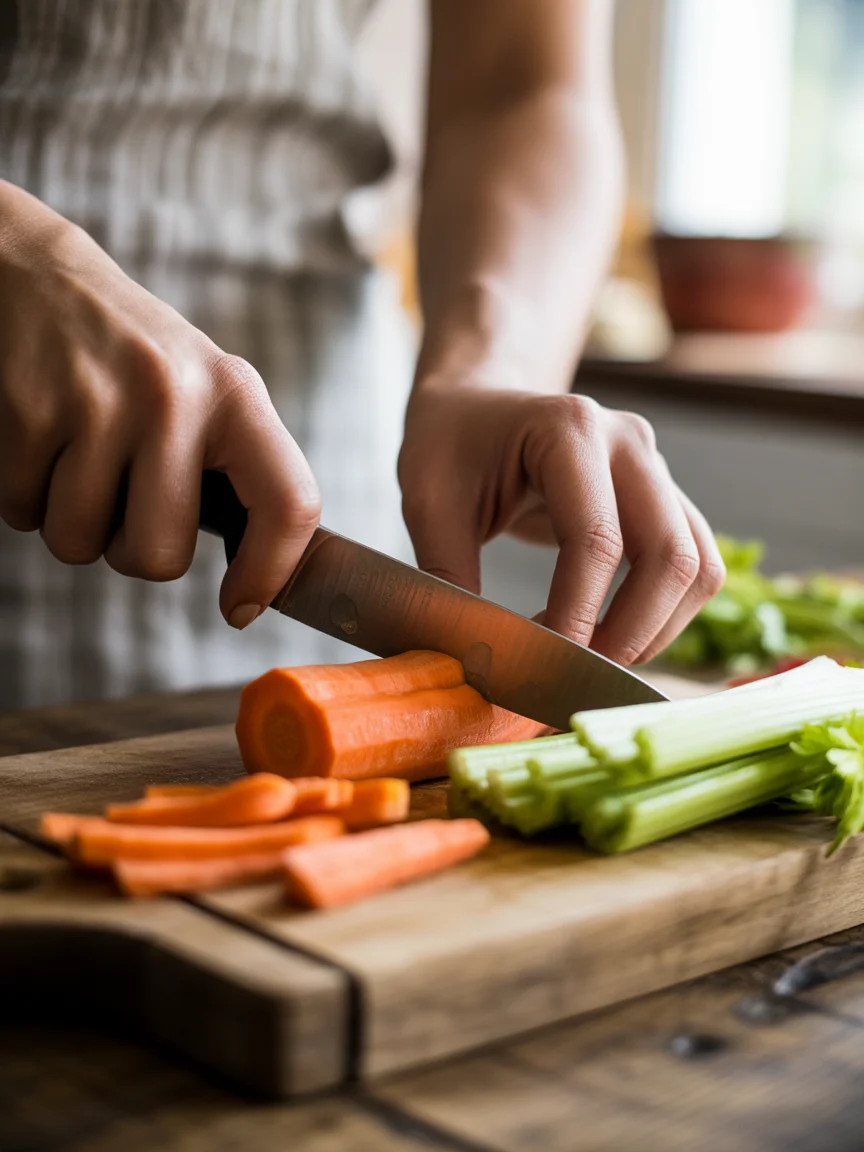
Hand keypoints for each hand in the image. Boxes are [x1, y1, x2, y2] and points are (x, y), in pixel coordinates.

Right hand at [0, 182, 318, 627]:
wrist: (38, 276)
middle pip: (159, 557)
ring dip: (72, 523)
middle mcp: (174, 397)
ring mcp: (98, 404)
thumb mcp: (207, 390)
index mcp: (236, 395)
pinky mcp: (28, 412)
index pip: (289, 503)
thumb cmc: (136, 359)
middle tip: (124, 498)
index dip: (270, 572)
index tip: (238, 607)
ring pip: (81, 545)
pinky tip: (40, 442)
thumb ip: (236, 470)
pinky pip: (22, 514)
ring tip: (79, 459)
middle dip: (132, 550)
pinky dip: (24, 497)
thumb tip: (255, 585)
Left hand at [398, 384, 724, 665]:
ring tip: (593, 660)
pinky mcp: (664, 499)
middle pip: (670, 556)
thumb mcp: (427, 500)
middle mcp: (629, 443)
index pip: (596, 540)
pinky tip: (610, 636)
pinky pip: (694, 565)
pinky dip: (664, 614)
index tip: (544, 664)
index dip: (578, 615)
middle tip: (574, 674)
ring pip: (697, 567)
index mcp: (569, 429)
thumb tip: (472, 657)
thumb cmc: (450, 444)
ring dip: (656, 629)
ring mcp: (656, 469)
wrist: (478, 404)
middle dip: (630, 632)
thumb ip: (446, 574)